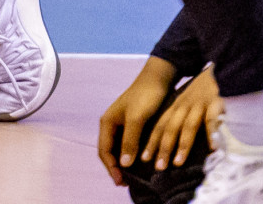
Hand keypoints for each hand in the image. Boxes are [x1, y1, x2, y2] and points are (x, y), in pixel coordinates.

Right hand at [97, 55, 177, 185]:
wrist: (159, 78)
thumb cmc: (146, 96)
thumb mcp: (137, 118)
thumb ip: (129, 140)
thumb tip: (123, 164)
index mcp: (107, 122)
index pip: (104, 151)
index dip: (110, 168)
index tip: (121, 181)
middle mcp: (111, 124)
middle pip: (108, 151)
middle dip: (114, 168)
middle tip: (124, 184)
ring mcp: (121, 123)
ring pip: (118, 148)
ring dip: (122, 163)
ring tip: (131, 177)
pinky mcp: (133, 124)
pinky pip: (127, 144)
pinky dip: (130, 155)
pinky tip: (139, 163)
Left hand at [142, 66, 220, 171]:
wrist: (223, 65)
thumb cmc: (207, 89)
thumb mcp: (190, 100)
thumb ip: (183, 117)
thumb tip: (175, 140)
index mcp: (177, 105)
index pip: (160, 125)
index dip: (152, 141)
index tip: (144, 159)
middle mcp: (185, 105)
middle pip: (170, 127)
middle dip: (163, 147)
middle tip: (158, 167)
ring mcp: (200, 103)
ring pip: (188, 126)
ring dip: (182, 145)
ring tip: (177, 163)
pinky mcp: (216, 102)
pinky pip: (212, 119)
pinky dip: (212, 133)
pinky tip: (212, 148)